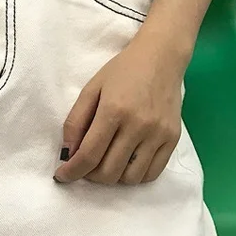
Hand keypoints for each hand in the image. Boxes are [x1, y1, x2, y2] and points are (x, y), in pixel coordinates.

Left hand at [54, 40, 184, 184]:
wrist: (160, 58)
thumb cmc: (122, 71)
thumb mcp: (91, 88)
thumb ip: (76, 121)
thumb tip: (68, 153)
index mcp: (113, 110)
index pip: (89, 154)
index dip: (72, 171)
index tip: (62, 176)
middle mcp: (138, 125)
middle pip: (109, 171)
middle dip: (90, 176)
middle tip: (84, 166)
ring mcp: (158, 134)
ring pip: (130, 178)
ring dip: (112, 178)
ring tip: (105, 162)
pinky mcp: (173, 139)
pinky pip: (151, 174)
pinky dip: (134, 176)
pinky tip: (125, 163)